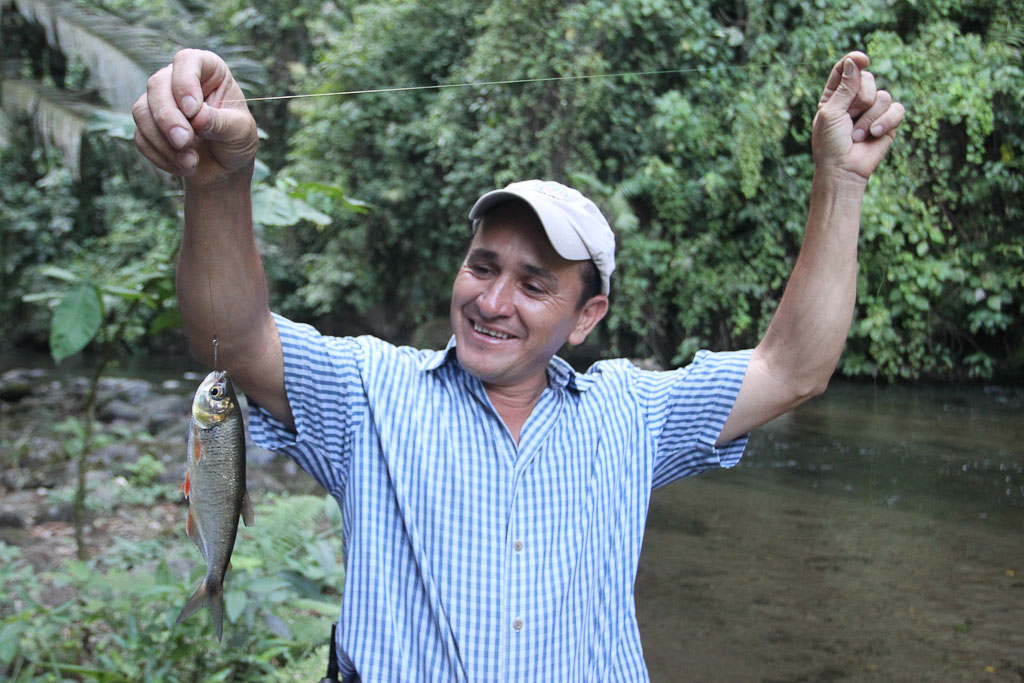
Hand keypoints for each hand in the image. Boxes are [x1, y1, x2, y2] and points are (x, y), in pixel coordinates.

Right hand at [132, 49, 258, 187]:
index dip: (185, 82)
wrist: (224, 169)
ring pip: (142, 111)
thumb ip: (221, 123)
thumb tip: (197, 117)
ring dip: (163, 141)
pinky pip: (140, 136)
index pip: (187, 60)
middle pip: (157, 85)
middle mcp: (179, 79)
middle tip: (184, 142)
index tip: (193, 110)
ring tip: (191, 162)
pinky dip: (160, 156)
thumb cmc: (237, 142)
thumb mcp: (240, 133)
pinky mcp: (148, 124)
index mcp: (208, 71)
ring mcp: (160, 101)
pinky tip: (183, 167)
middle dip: (168, 118)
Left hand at [812, 51, 904, 186]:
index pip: (846, 69)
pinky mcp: (888, 122)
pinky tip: (873, 135)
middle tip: (849, 120)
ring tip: (856, 135)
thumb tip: (854, 61)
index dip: (854, 61)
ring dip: (869, 118)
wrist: (843, 170)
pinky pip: (897, 110)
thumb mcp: (831, 113)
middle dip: (860, 100)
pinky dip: (885, 122)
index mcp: (835, 96)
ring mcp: (873, 110)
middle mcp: (855, 100)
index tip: (862, 60)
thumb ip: (844, 87)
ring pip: (883, 96)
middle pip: (868, 80)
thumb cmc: (830, 144)